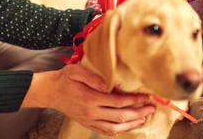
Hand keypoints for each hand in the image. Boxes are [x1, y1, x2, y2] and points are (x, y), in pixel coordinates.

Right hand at [23, 65, 154, 135]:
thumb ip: (92, 77)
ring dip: (131, 124)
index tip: (146, 96)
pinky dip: (118, 131)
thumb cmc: (65, 78)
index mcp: (90, 99)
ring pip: (115, 128)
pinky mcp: (88, 123)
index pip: (118, 102)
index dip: (134, 100)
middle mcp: (91, 112)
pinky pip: (105, 131)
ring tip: (143, 118)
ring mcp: (90, 120)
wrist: (51, 91)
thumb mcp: (76, 71)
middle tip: (151, 108)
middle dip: (138, 113)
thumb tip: (109, 83)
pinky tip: (127, 126)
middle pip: (120, 117)